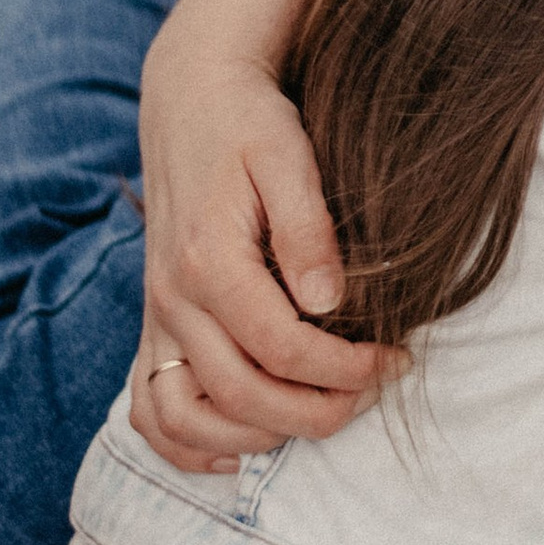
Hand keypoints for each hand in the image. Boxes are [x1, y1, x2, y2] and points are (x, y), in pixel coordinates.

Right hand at [133, 25, 397, 469]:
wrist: (191, 98)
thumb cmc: (250, 123)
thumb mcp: (289, 156)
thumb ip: (307, 231)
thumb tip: (329, 304)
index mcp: (209, 262)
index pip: (282, 349)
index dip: (347, 369)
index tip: (395, 360)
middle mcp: (172, 299)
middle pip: (239, 395)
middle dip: (316, 411)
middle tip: (373, 392)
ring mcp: (156, 316)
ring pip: (185, 416)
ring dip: (254, 435)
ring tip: (318, 414)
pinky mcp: (154, 323)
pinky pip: (148, 407)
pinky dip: (185, 442)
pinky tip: (240, 445)